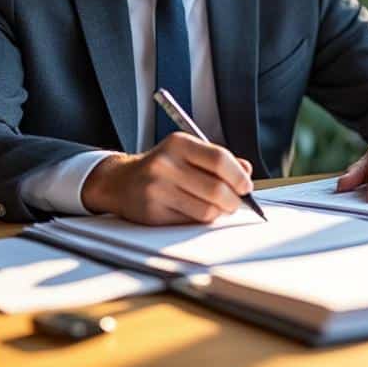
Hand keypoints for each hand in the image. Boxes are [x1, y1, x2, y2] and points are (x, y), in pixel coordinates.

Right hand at [80, 132, 253, 224]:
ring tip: (215, 208)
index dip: (238, 176)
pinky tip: (194, 211)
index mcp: (178, 143)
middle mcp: (166, 164)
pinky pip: (190, 222)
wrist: (121, 182)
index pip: (219, 160)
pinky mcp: (153, 213)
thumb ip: (217, 160)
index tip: (245, 186)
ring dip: (218, 213)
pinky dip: (200, 220)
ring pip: (206, 211)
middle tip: (234, 202)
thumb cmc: (162, 167)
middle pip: (216, 189)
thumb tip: (246, 172)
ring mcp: (157, 190)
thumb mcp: (187, 153)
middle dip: (233, 201)